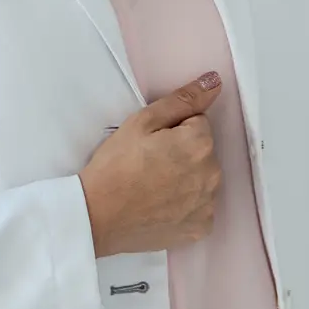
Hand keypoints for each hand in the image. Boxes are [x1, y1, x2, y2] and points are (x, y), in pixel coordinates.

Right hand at [78, 73, 221, 257]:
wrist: (95, 217)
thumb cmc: (114, 167)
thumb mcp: (142, 122)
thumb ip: (182, 100)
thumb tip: (213, 81)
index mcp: (200, 143)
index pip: (198, 125)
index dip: (173, 131)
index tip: (152, 145)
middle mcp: (212, 174)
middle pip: (203, 153)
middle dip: (183, 154)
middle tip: (149, 166)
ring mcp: (208, 204)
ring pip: (203, 180)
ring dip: (186, 180)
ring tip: (153, 188)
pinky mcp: (201, 228)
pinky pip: (200, 208)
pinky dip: (185, 207)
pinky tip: (161, 207)